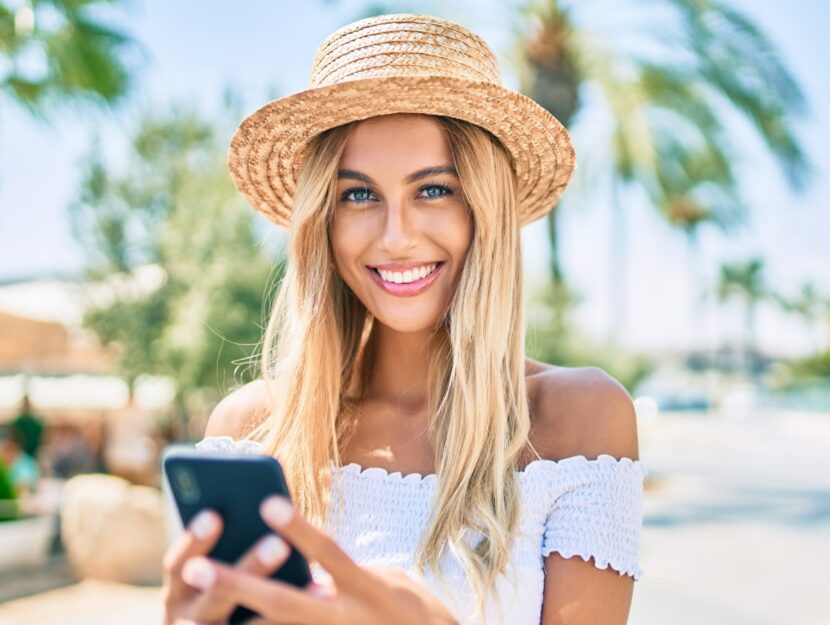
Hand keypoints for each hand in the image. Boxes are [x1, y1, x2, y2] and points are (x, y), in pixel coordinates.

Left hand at [177, 495, 459, 624]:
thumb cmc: (414, 612)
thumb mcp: (387, 583)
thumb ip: (345, 572)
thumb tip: (303, 568)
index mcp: (368, 590)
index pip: (329, 554)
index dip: (299, 529)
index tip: (268, 502)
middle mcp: (346, 620)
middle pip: (283, 603)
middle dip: (237, 585)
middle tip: (196, 568)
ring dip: (232, 623)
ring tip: (190, 613)